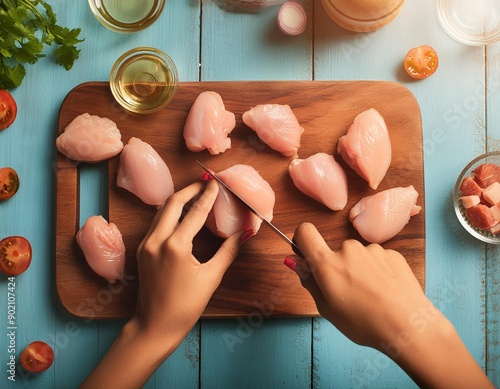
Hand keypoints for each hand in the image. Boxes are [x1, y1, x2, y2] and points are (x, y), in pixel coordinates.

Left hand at [81, 179, 245, 388]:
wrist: (154, 325)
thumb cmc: (185, 306)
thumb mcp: (211, 278)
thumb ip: (228, 251)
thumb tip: (244, 232)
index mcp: (175, 246)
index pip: (195, 212)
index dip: (208, 196)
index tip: (216, 183)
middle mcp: (157, 240)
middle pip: (173, 202)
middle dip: (190, 189)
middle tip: (205, 182)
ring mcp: (146, 243)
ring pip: (161, 210)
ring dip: (178, 199)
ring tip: (194, 193)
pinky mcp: (142, 249)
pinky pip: (156, 222)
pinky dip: (169, 212)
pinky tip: (180, 212)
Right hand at [285, 222, 493, 388]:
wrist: (409, 326)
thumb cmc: (365, 323)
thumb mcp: (327, 309)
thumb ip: (310, 282)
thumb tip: (294, 262)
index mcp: (327, 264)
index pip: (305, 232)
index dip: (302, 240)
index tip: (307, 253)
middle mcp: (348, 250)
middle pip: (334, 251)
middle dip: (337, 267)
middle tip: (348, 293)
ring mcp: (372, 250)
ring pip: (357, 256)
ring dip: (359, 270)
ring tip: (371, 296)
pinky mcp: (391, 253)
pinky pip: (376, 259)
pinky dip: (378, 272)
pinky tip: (385, 292)